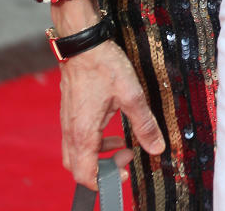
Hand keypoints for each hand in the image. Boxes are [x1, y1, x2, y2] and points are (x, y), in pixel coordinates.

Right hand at [51, 0, 163, 187]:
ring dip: (98, 157)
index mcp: (83, 134)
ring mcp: (67, 123)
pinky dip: (93, 143)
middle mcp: (71, 132)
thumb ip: (144, 124)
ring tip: (121, 145)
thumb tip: (157, 147)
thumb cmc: (104, 65)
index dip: (105, 181)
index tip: (125, 169)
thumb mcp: (131, 94)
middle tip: (125, 157)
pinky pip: (76, 139)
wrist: (83, 43)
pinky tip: (109, 129)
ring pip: (75, 154)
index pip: (85, 175)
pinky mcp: (69, 113)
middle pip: (77, 169)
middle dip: (101, 171)